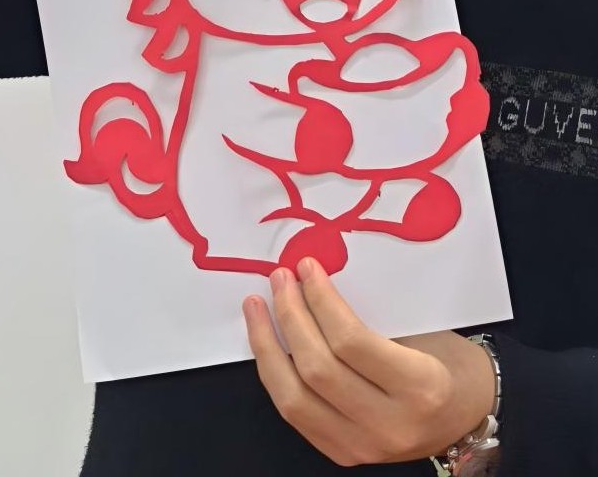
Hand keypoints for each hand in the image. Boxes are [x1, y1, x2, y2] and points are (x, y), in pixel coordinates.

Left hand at [243, 258, 494, 466]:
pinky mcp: (341, 453)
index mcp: (420, 387)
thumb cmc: (449, 362)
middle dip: (290, 316)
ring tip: (257, 307)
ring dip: (268, 346)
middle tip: (281, 279)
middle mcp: (389, 424)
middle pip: (318, 368)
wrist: (466, 415)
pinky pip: (293, 412)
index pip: (351, 342)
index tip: (307, 268)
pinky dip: (274, 374)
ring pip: (293, 398)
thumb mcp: (424, 329)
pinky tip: (267, 343)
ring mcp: (362, 446)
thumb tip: (313, 280)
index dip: (321, 300)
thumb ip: (372, 313)